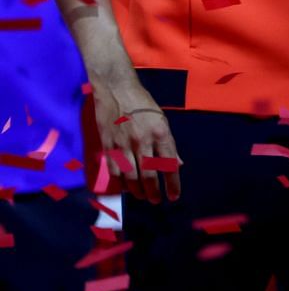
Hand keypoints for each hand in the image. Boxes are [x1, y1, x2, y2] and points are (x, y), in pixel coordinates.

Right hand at [92, 78, 180, 201]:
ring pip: (131, 176)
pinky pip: (115, 170)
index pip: (169, 164)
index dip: (172, 183)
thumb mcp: (162, 120)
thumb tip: (177, 164)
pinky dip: (120, 182)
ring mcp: (124, 144)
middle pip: (149, 174)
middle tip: (156, 200)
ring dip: (137, 191)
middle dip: (154, 191)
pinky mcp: (108, 145)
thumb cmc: (143, 103)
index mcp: (161, 133)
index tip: (174, 196)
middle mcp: (143, 141)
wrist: (116, 90)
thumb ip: (168, 144)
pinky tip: (125, 188)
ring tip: (142, 197)